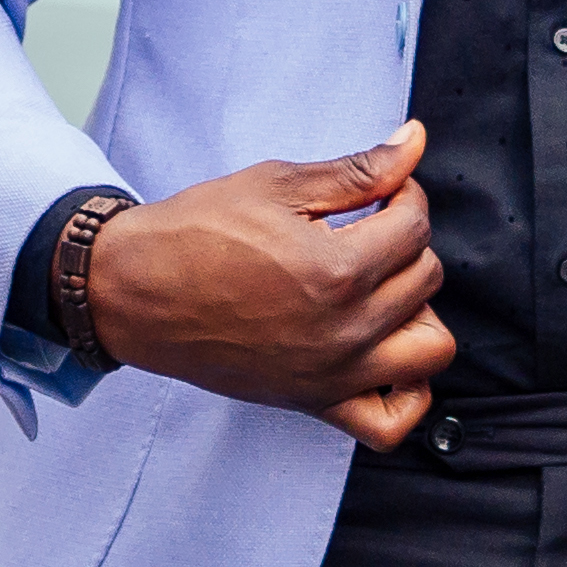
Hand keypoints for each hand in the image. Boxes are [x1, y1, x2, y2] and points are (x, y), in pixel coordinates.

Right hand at [87, 121, 455, 453]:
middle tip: (370, 229)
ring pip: (431, 348)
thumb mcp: (277, 185)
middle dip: (406, 243)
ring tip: (385, 289)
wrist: (134, 290)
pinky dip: (407, 394)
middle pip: (426, 279)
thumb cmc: (194, 236)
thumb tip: (412, 143)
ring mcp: (332, 374)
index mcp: (337, 271)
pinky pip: (390, 423)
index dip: (403, 196)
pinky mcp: (314, 402)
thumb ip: (356, 170)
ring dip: (419, 312)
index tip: (380, 192)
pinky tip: (388, 354)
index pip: (414, 226)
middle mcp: (344, 330)